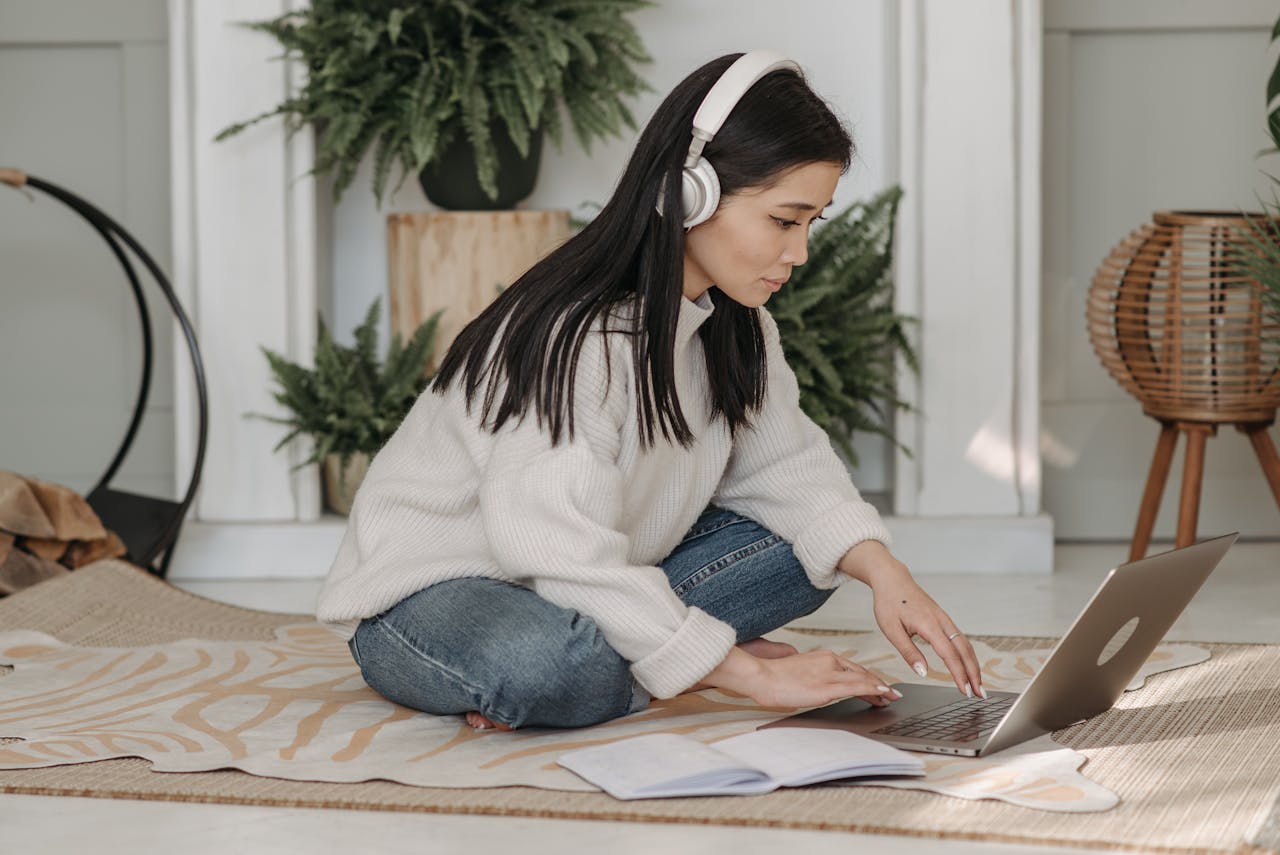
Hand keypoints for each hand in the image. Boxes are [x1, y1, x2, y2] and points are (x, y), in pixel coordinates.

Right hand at [700, 646, 901, 709]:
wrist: (760, 676)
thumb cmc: (773, 678)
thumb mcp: (798, 672)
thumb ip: (812, 675)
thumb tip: (817, 685)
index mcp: (822, 656)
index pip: (852, 668)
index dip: (868, 677)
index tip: (878, 685)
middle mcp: (830, 661)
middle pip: (861, 673)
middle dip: (878, 684)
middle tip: (891, 694)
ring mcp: (830, 673)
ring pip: (863, 679)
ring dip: (880, 689)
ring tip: (891, 697)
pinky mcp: (827, 687)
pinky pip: (857, 687)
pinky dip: (874, 689)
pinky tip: (884, 694)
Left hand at [839, 540, 985, 698]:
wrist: (892, 579)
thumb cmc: (889, 602)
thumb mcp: (891, 629)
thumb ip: (908, 652)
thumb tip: (923, 672)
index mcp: (929, 624)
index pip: (949, 654)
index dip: (959, 674)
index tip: (965, 691)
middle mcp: (942, 621)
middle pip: (965, 650)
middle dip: (974, 673)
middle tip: (980, 694)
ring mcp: (944, 619)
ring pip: (965, 644)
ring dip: (974, 665)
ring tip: (978, 684)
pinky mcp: (943, 619)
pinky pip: (960, 638)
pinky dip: (967, 654)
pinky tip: (968, 665)